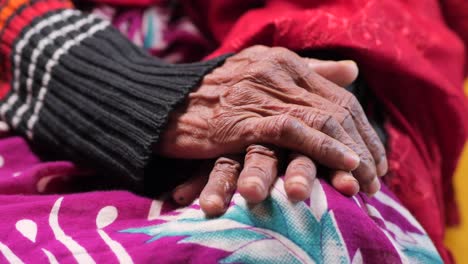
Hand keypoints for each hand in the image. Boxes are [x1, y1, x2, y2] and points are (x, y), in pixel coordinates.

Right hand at [157, 46, 386, 211]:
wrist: (158, 103)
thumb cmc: (209, 95)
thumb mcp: (260, 75)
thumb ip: (307, 71)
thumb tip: (351, 70)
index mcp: (283, 61)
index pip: (338, 94)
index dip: (362, 128)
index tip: (374, 157)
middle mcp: (276, 72)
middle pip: (336, 108)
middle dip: (363, 145)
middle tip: (378, 177)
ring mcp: (260, 94)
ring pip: (321, 119)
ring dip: (350, 153)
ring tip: (366, 181)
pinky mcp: (242, 119)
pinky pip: (293, 131)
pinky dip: (323, 148)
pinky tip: (344, 165)